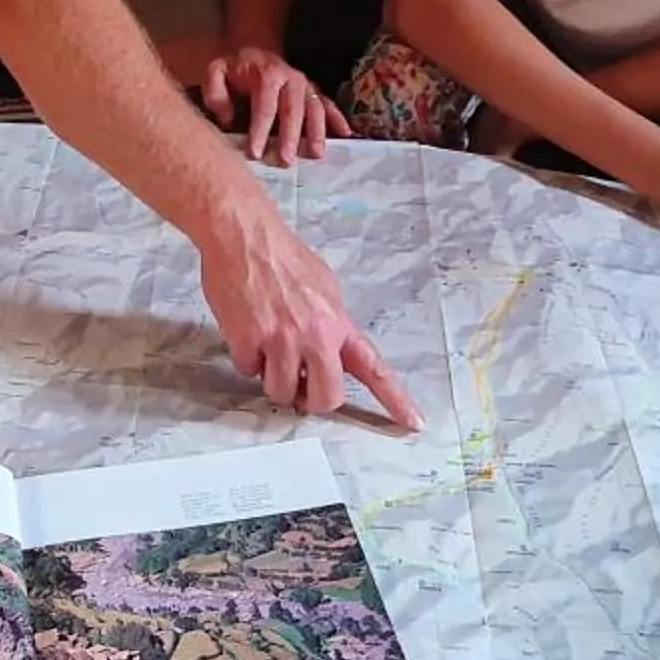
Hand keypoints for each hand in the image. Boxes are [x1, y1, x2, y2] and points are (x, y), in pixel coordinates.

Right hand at [196, 203, 421, 427]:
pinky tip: (247, 331)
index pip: (374, 369)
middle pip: (325, 398)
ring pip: (281, 391)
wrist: (245, 236)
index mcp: (339, 324)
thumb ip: (332, 324)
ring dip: (273, 378)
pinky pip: (248, 371)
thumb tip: (331, 352)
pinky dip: (247, 358)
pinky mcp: (249, 340)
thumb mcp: (326, 288)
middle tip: (300, 386)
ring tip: (268, 348)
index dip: (395, 399)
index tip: (414, 423)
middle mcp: (316, 336)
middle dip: (312, 400)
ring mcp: (281, 340)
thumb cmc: (285, 258)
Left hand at [199, 46, 348, 165]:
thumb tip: (226, 116)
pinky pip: (328, 105)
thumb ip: (215, 90)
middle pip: (293, 110)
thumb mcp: (217, 71)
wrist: (255, 55)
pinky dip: (338, 119)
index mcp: (268, 74)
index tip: (256, 152)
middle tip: (287, 160)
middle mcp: (291, 78)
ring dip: (316, 132)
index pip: (265, 106)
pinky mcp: (314, 91)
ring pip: (315, 109)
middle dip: (291, 136)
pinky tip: (346, 134)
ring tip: (315, 154)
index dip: (260, 130)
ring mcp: (306, 85)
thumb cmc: (235, 70)